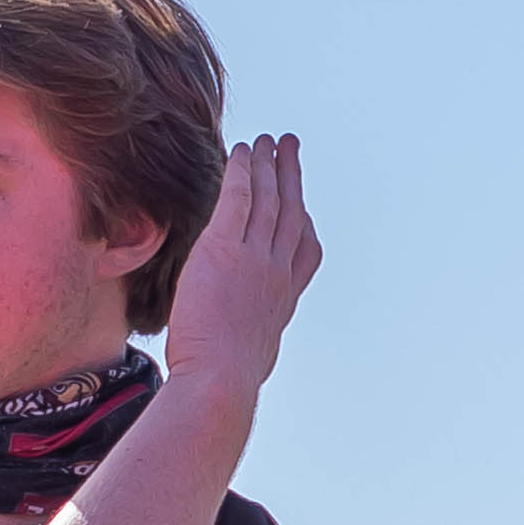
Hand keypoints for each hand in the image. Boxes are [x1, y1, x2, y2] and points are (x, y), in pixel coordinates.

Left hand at [164, 134, 320, 406]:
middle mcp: (275, 273)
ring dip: (270, 165)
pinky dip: (242, 172)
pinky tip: (241, 152)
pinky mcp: (223, 249)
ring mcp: (254, 259)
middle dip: (291, 178)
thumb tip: (235, 361)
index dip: (304, 225)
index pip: (303, 253)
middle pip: (290, 213)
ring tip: (269, 141)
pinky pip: (238, 199)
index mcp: (282, 301)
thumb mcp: (248, 363)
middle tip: (291, 150)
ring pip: (269, 199)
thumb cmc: (223, 384)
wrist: (219, 380)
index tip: (303, 210)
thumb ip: (246, 346)